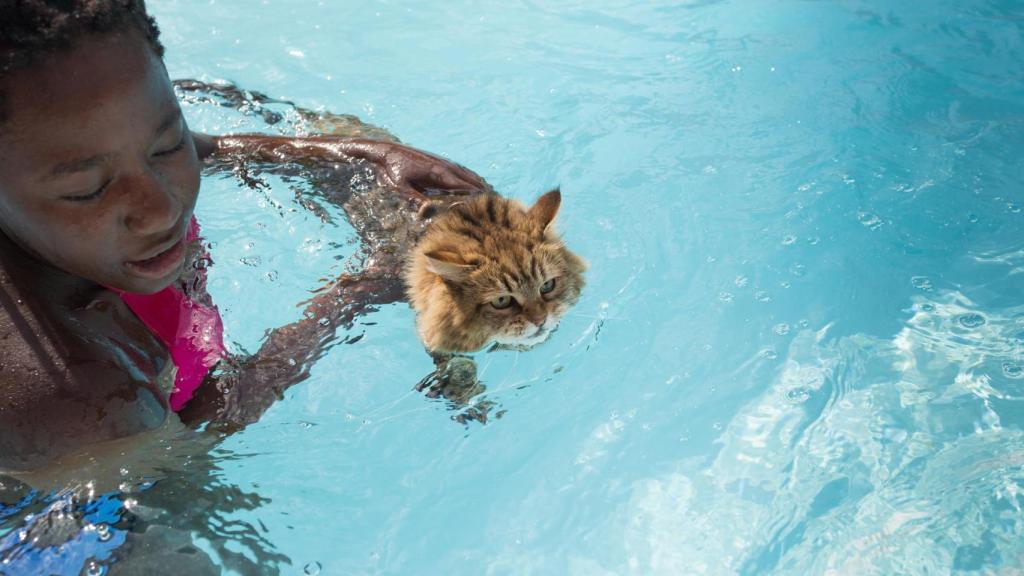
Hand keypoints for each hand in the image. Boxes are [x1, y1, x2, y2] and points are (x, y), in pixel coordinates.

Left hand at [346, 140, 492, 201]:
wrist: (384, 150)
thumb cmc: (391, 170)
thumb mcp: (399, 188)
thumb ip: (414, 199)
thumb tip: (427, 211)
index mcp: (436, 172)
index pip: (460, 184)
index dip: (475, 193)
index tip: (488, 201)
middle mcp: (442, 165)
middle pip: (467, 178)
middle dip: (481, 189)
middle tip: (496, 200)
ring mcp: (440, 162)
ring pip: (464, 172)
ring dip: (476, 182)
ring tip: (490, 191)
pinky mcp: (436, 161)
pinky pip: (457, 169)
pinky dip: (467, 176)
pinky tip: (472, 180)